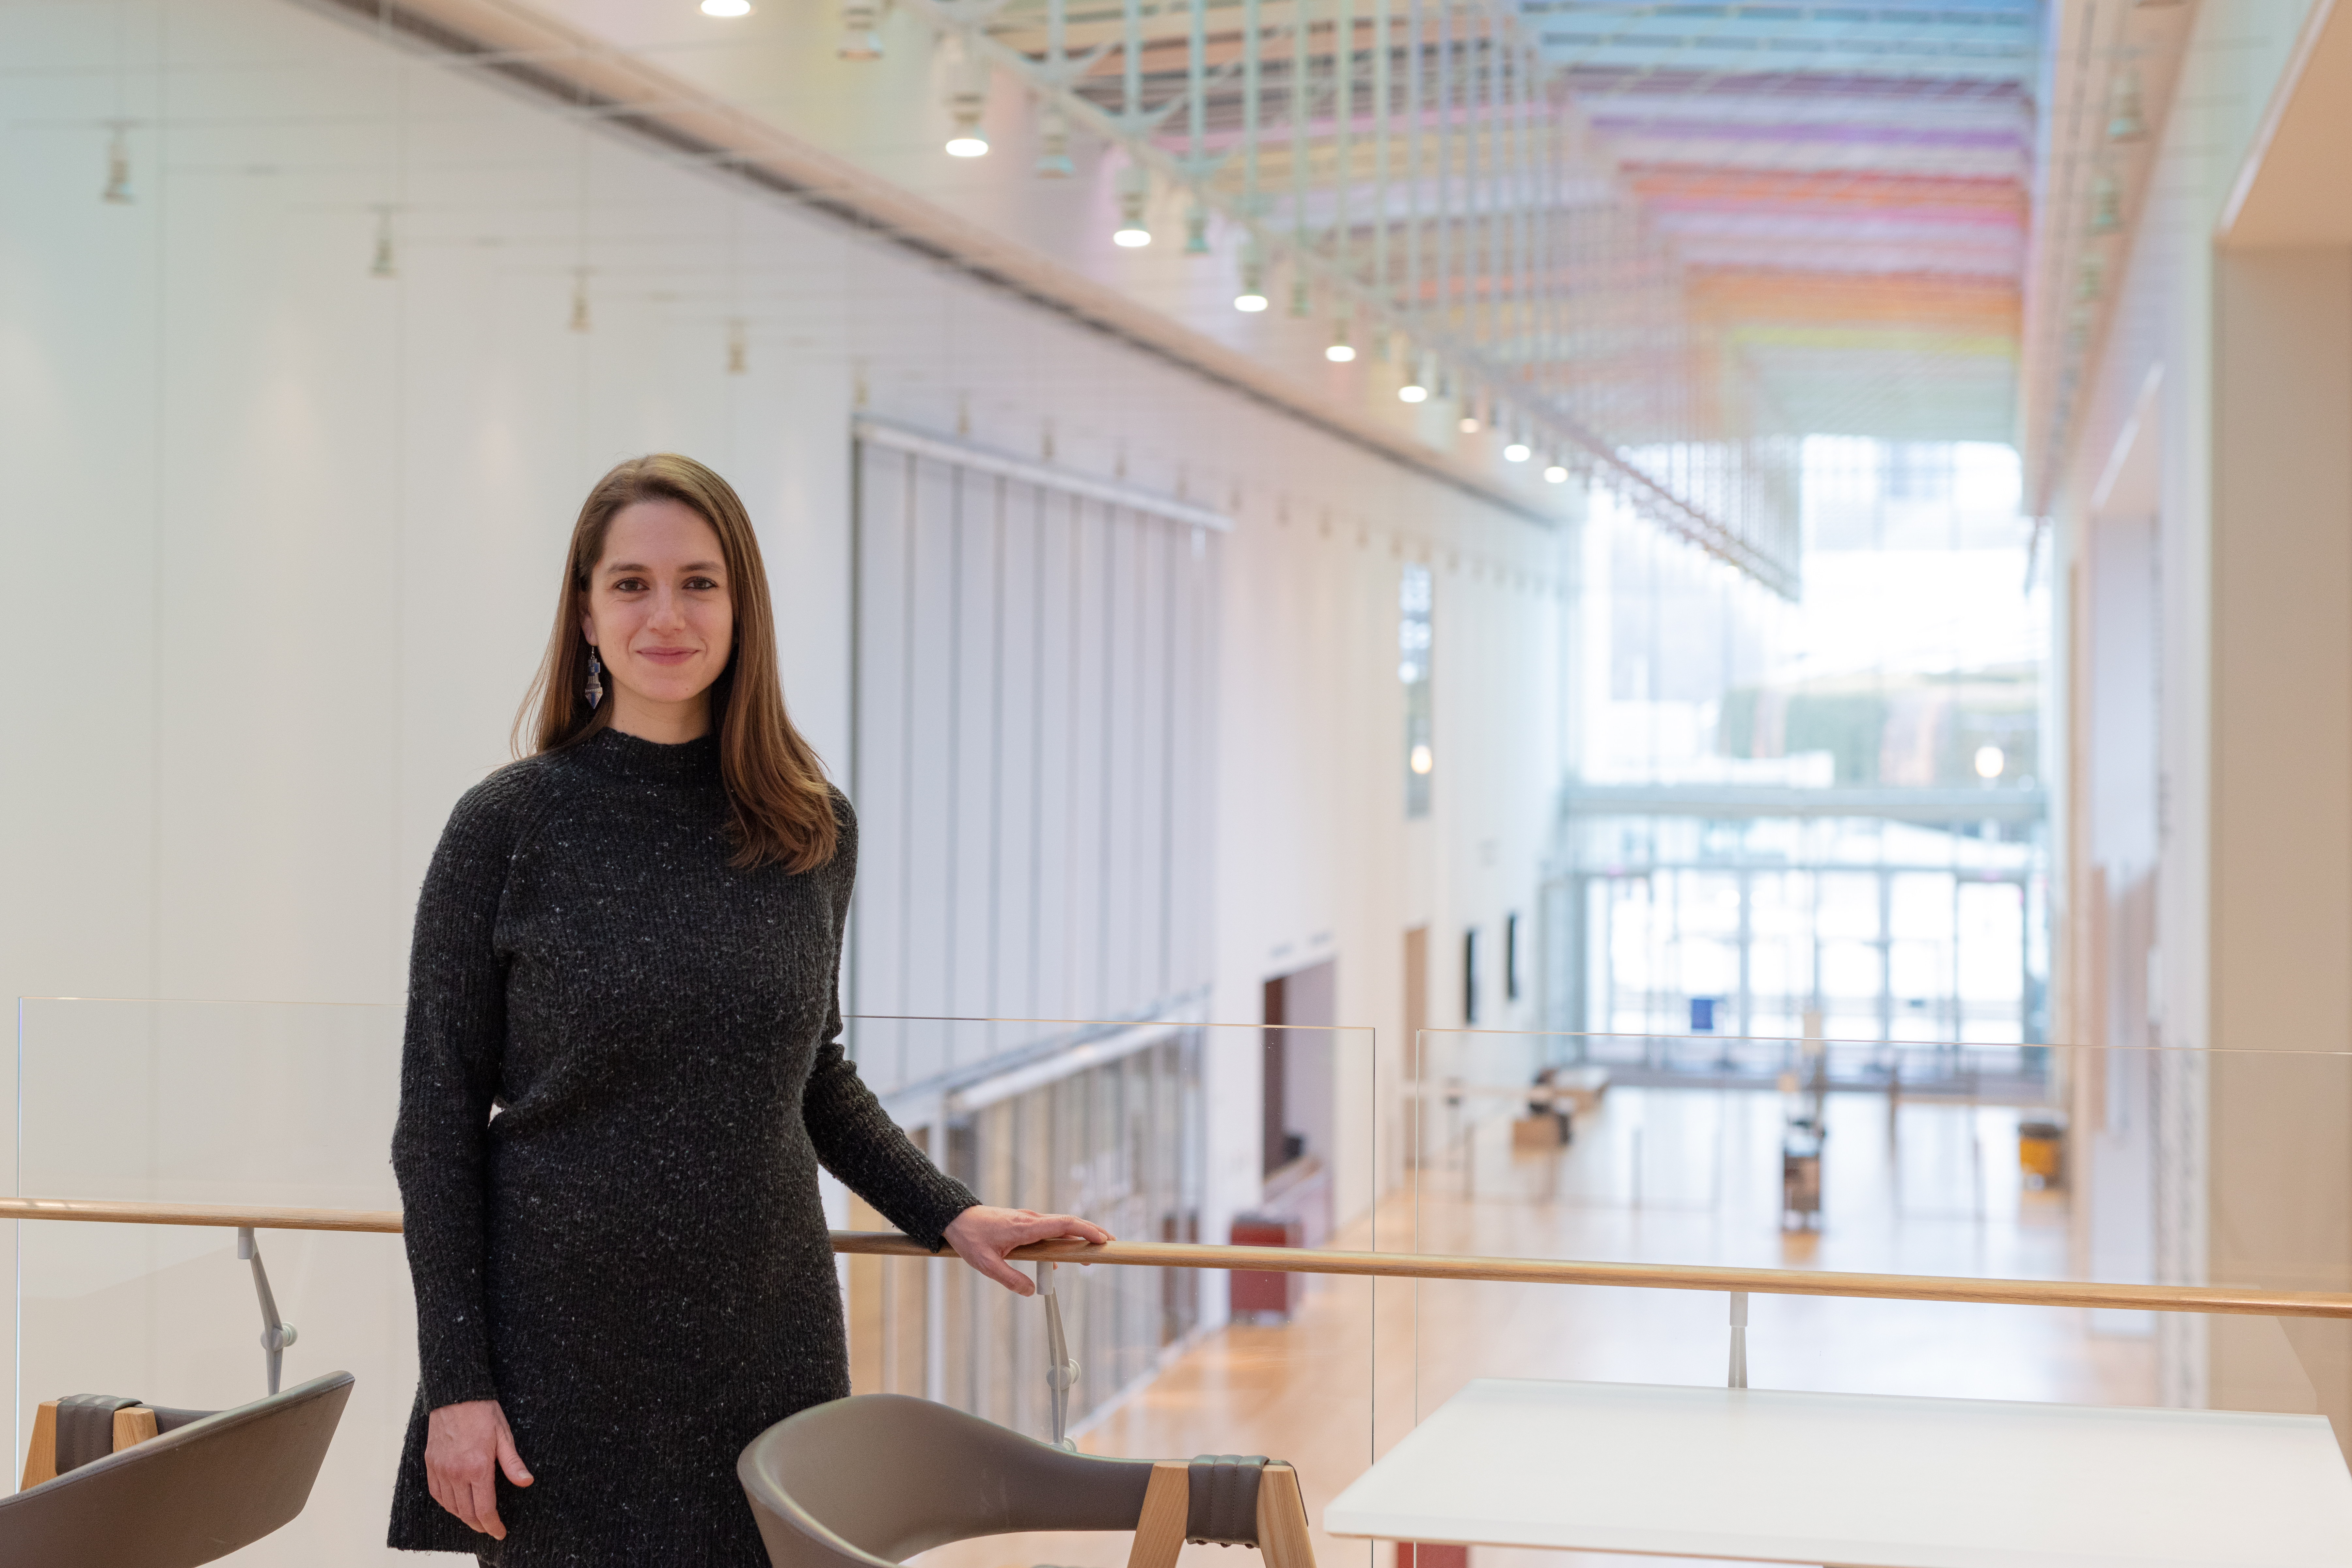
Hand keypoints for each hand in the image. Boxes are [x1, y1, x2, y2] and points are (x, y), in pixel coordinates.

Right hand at [425, 1398, 533, 1537]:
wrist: (456, 1395)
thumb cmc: (483, 1413)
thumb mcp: (504, 1436)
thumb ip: (513, 1463)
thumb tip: (527, 1482)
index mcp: (477, 1467)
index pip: (484, 1509)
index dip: (493, 1525)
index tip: (500, 1532)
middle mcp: (456, 1473)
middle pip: (467, 1513)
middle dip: (480, 1525)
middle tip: (490, 1528)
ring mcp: (441, 1469)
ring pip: (450, 1506)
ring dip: (464, 1516)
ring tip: (476, 1518)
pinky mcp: (430, 1464)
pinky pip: (436, 1493)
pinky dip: (447, 1504)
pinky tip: (456, 1504)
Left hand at [943, 1205, 1112, 1295]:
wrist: (956, 1218)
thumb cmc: (970, 1239)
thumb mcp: (986, 1265)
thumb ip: (1010, 1279)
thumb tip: (1032, 1292)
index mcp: (1026, 1227)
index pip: (1064, 1224)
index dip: (1086, 1230)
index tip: (1103, 1239)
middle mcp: (1031, 1219)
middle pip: (1069, 1222)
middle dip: (1091, 1231)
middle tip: (1109, 1244)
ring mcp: (1028, 1219)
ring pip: (1060, 1225)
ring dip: (1077, 1235)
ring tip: (1090, 1253)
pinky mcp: (1024, 1222)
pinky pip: (1048, 1229)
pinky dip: (1061, 1238)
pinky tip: (1058, 1258)